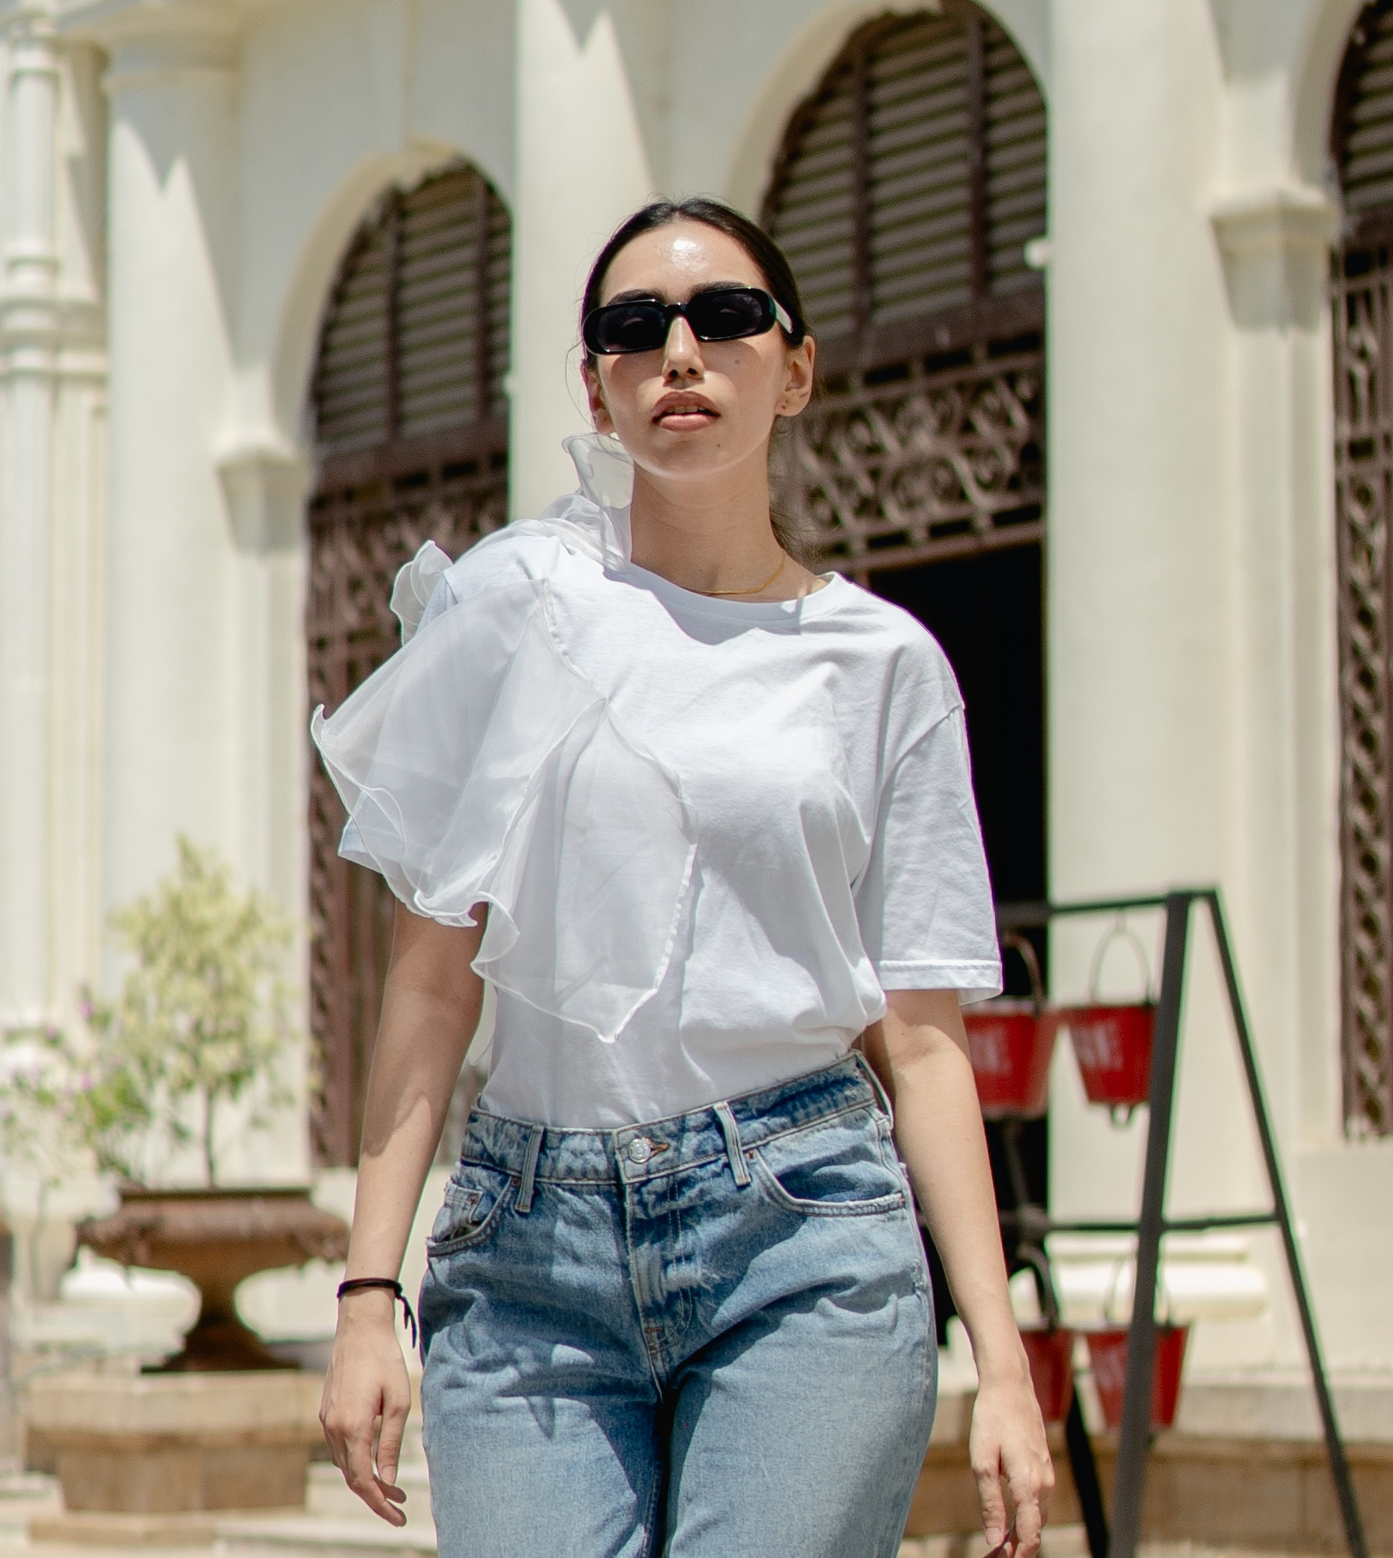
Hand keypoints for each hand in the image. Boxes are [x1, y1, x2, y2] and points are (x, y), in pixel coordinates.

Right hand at [319, 1292, 412, 1524]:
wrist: (360, 1328)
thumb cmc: (384, 1360)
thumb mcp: (398, 1401)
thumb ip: (391, 1443)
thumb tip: (388, 1479)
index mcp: (353, 1427)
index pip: (363, 1480)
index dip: (380, 1503)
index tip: (398, 1518)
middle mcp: (334, 1428)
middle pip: (352, 1477)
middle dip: (375, 1496)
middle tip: (400, 1506)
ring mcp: (327, 1421)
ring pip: (344, 1464)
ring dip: (366, 1478)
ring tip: (393, 1486)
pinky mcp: (327, 1412)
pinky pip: (340, 1448)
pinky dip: (356, 1461)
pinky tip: (374, 1461)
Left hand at [968, 1367, 1053, 1557]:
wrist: (1009, 1386)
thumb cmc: (991, 1420)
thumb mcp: (982, 1462)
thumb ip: (991, 1503)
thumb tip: (993, 1539)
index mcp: (1029, 1485)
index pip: (1029, 1535)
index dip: (1016, 1555)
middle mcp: (1044, 1484)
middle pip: (1034, 1530)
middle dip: (1016, 1548)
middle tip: (992, 1557)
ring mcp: (1047, 1475)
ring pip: (1038, 1517)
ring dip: (1021, 1534)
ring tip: (997, 1546)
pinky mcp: (1044, 1467)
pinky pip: (1038, 1502)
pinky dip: (1026, 1516)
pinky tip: (1009, 1520)